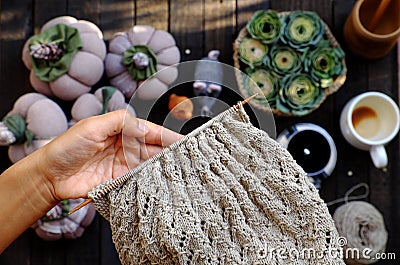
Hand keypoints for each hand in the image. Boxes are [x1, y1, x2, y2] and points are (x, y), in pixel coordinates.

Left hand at [38, 109, 181, 200]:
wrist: (50, 175)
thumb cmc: (67, 147)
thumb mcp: (93, 126)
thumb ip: (121, 122)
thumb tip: (145, 127)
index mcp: (120, 129)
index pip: (149, 130)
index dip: (167, 135)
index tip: (184, 140)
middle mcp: (125, 145)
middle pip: (153, 147)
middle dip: (170, 150)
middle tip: (189, 155)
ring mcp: (124, 163)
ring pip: (150, 163)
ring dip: (165, 165)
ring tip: (182, 167)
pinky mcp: (120, 180)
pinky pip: (141, 178)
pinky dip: (153, 178)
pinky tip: (164, 179)